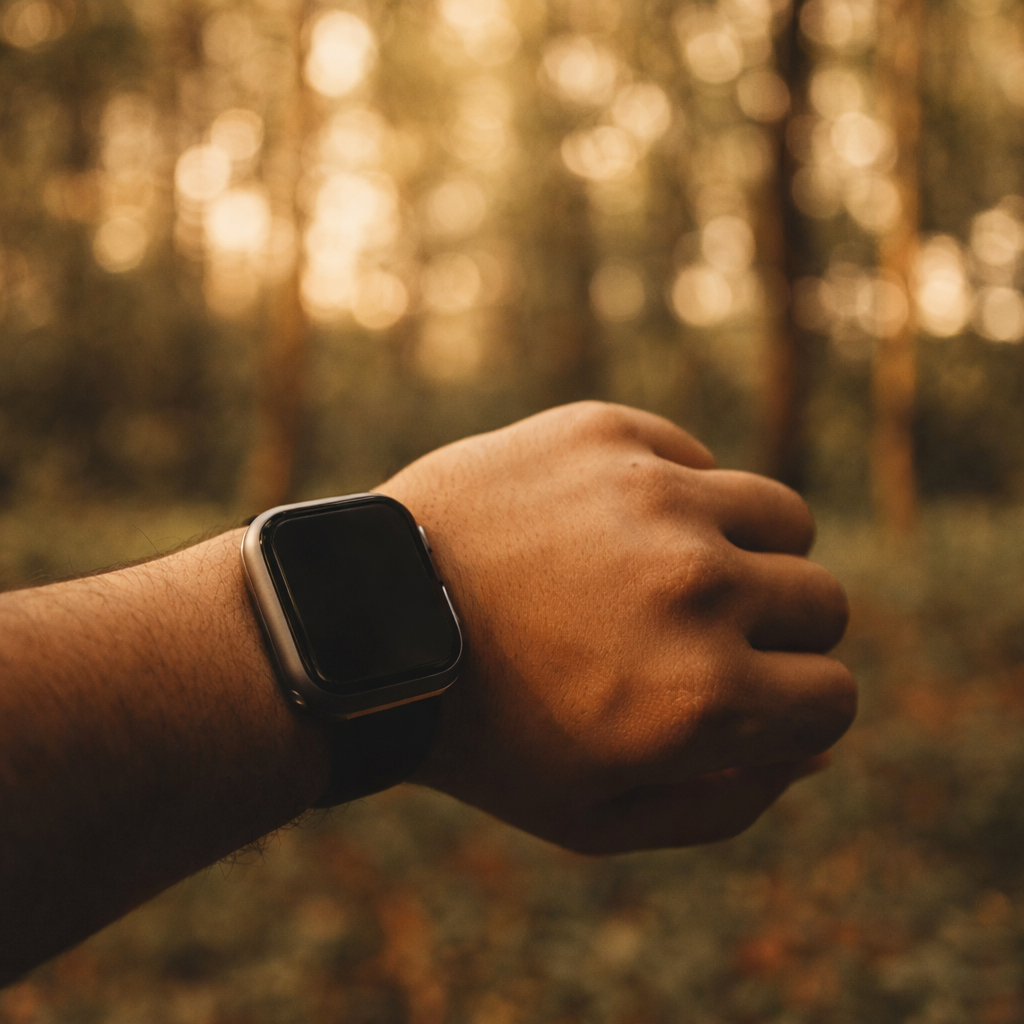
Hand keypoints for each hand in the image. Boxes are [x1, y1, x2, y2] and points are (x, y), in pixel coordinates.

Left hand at [377, 402, 853, 853]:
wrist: (368, 625)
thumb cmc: (485, 733)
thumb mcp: (600, 817)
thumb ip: (730, 798)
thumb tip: (816, 748)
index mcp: (706, 697)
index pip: (834, 697)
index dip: (796, 709)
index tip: (750, 698)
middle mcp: (698, 588)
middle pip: (822, 601)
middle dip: (780, 634)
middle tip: (704, 638)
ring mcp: (654, 498)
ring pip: (783, 517)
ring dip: (749, 553)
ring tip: (680, 572)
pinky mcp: (607, 435)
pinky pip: (698, 460)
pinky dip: (677, 497)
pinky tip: (615, 526)